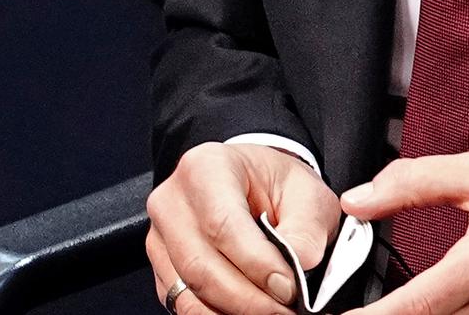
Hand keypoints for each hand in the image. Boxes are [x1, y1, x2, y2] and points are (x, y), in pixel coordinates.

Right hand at [147, 143, 340, 314]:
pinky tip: (249, 313)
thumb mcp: (307, 194)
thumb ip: (305, 232)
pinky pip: (184, 305)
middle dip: (247, 300)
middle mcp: (172, 202)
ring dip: (233, 313)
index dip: (256, 264)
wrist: (255, 185)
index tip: (289, 289)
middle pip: (200, 265)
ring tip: (271, 314)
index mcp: (206, 168)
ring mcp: (161, 238)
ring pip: (189, 293)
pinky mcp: (162, 270)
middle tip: (285, 311)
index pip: (222, 224)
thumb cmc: (277, 185)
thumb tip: (295, 270)